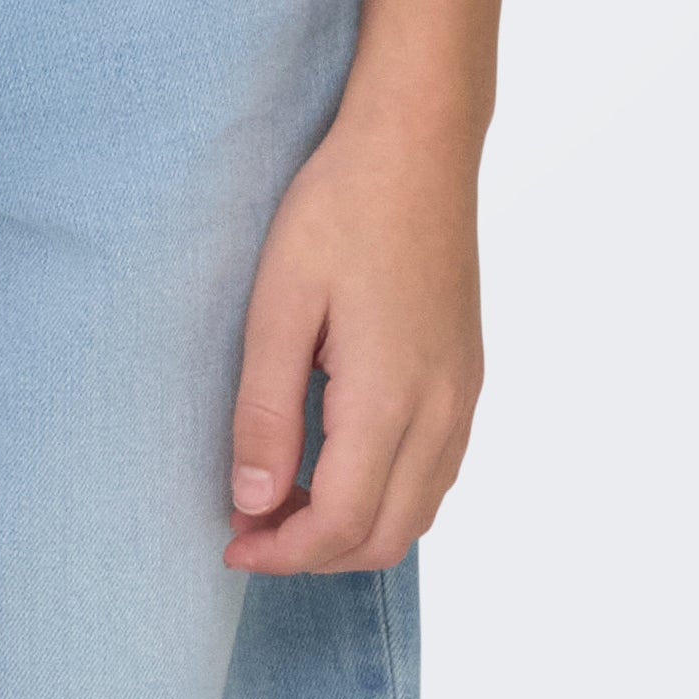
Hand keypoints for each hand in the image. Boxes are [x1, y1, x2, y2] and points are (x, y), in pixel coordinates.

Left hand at [224, 100, 483, 573]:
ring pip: (419, 512)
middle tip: (251, 526)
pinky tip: (340, 462)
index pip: (340, 524)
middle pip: (387, 537)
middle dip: (315, 554)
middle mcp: (440, 412)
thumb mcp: (278, 302)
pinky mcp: (468, 374)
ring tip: (287, 498)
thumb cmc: (340, 209)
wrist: (417, 144)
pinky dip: (390, 495)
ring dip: (355, 529)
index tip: (230, 540)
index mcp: (390, 399)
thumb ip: (266, 409)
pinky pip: (438, 471)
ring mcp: (463, 395)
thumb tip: (252, 498)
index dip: (282, 551)